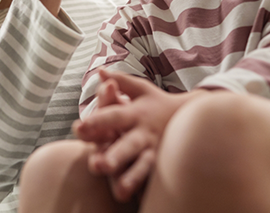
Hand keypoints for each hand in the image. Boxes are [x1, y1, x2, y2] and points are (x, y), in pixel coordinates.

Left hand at [73, 69, 208, 201]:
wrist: (189, 116)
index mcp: (135, 113)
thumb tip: (99, 71)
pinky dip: (144, 187)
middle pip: (128, 144)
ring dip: (130, 177)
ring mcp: (154, 151)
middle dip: (113, 155)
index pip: (114, 116)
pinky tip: (131, 197)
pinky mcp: (161, 166)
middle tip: (95, 164)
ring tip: (118, 191)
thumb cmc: (156, 101)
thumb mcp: (140, 88)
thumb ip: (120, 81)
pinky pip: (152, 179)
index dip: (98, 121)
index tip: (79, 127)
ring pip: (142, 166)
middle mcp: (143, 133)